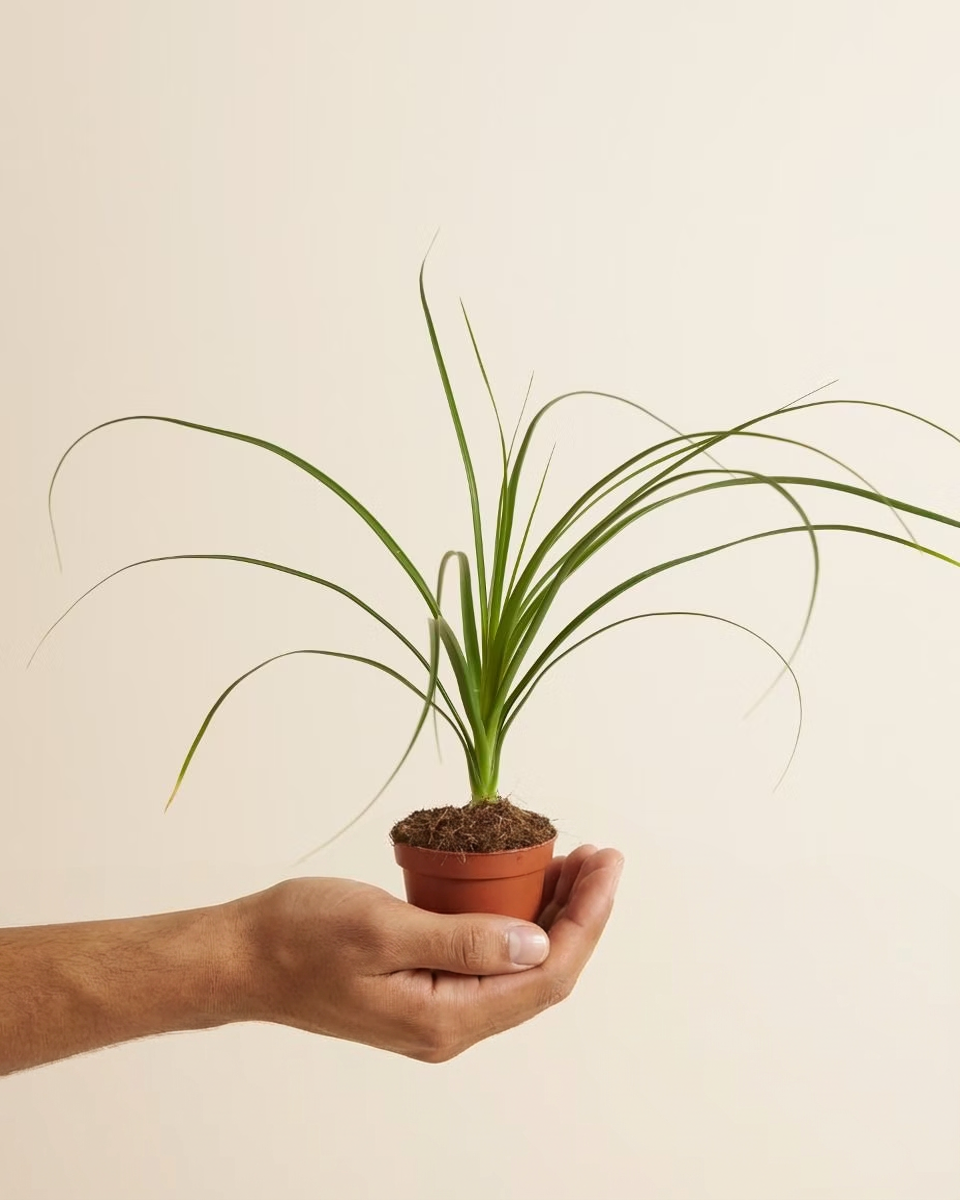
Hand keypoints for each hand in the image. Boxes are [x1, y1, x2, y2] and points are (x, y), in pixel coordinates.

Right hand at [230, 844, 622, 1061]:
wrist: (243, 958)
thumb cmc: (299, 936)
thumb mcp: (382, 928)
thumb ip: (464, 941)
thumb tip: (537, 944)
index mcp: (446, 1018)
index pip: (546, 975)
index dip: (587, 919)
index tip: (606, 865)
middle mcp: (450, 1026)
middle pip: (543, 974)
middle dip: (580, 914)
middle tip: (599, 855)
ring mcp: (437, 1012)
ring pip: (519, 968)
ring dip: (552, 916)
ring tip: (573, 863)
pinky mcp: (424, 992)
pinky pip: (489, 962)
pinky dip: (515, 921)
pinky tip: (520, 886)